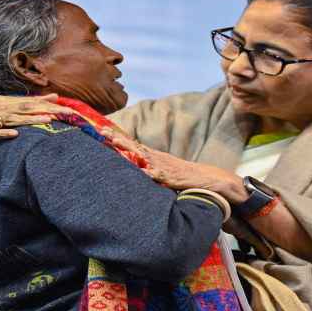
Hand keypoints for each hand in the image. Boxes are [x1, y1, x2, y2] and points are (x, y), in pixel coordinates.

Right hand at [0, 94, 76, 153]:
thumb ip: (24, 103)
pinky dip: (3, 133)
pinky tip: (14, 134)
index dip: (48, 104)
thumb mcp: (1, 105)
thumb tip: (50, 99)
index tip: (67, 106)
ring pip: (13, 119)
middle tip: (65, 113)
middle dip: (47, 111)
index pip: (30, 102)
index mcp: (5, 102)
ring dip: (30, 120)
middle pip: (26, 109)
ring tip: (47, 120)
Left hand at [102, 129, 246, 201]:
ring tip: (114, 142)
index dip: (119, 138)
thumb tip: (137, 171)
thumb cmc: (184, 177)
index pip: (134, 144)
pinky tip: (139, 169)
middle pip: (134, 146)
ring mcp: (164, 166)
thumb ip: (151, 169)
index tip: (103, 131)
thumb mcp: (165, 170)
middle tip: (102, 131)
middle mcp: (157, 158)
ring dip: (128, 148)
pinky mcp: (171, 177)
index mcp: (155, 156)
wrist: (209, 179)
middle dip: (118, 139)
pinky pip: (158, 174)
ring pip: (143, 155)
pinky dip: (148, 171)